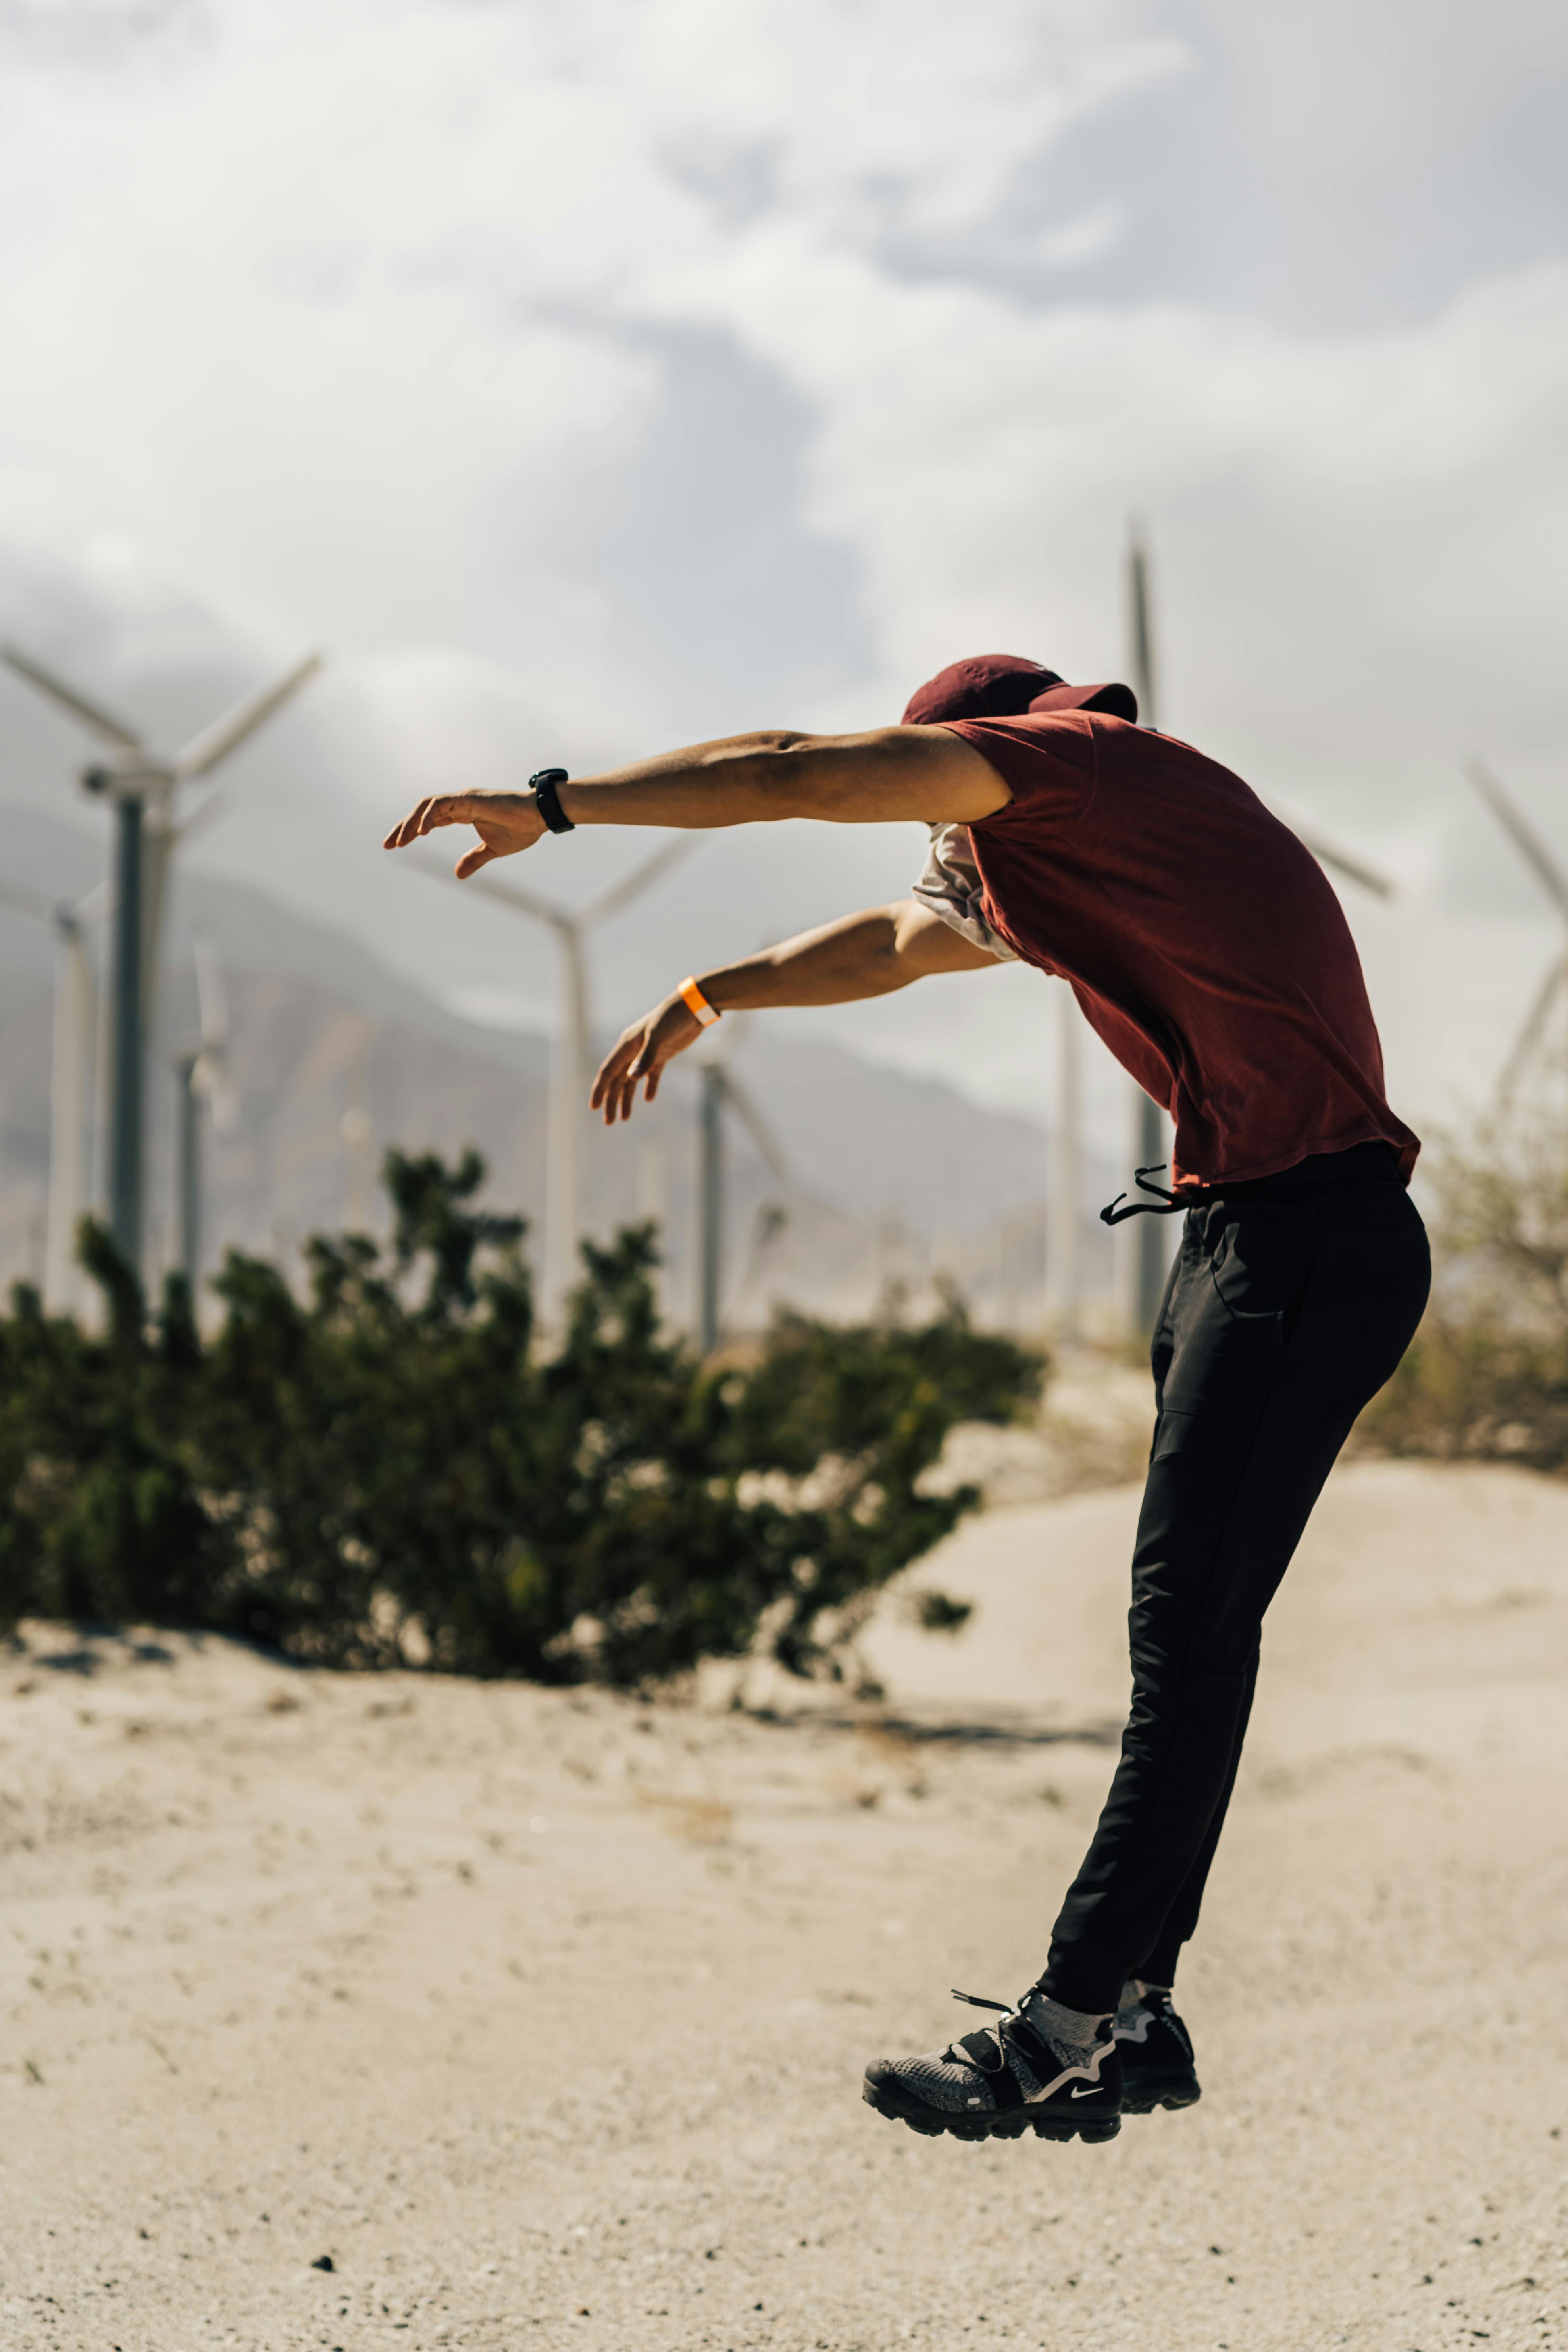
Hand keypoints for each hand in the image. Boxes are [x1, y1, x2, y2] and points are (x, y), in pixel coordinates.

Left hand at [382, 789, 544, 877]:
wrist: (538, 817)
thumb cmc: (521, 829)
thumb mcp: (492, 850)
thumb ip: (474, 859)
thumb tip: (457, 875)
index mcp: (462, 813)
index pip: (430, 820)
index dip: (411, 831)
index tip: (395, 846)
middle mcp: (459, 803)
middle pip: (422, 811)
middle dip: (403, 827)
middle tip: (387, 845)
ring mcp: (463, 798)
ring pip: (427, 806)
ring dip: (411, 823)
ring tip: (399, 841)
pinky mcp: (468, 798)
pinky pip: (440, 804)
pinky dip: (428, 816)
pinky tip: (420, 832)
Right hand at [591, 993, 703, 1122]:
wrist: (694, 1007)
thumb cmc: (673, 1018)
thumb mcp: (659, 1036)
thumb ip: (645, 1058)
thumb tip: (631, 1079)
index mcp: (627, 1045)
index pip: (608, 1071)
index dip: (600, 1090)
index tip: (593, 1107)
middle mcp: (633, 1049)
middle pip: (617, 1079)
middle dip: (611, 1101)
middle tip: (608, 1122)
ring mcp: (647, 1052)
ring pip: (631, 1079)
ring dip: (626, 1098)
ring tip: (624, 1118)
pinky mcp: (662, 1054)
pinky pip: (651, 1074)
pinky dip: (648, 1086)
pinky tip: (648, 1098)